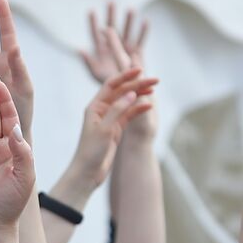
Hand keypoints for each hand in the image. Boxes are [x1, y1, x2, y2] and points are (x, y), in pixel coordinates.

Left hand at [69, 68, 157, 187]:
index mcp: (94, 107)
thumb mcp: (105, 129)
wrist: (88, 173)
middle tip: (155, 80)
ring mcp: (109, 119)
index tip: (140, 70)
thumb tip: (131, 93)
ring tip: (154, 89)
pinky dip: (138, 109)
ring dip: (140, 95)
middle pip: (122, 92)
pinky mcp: (115, 129)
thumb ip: (117, 110)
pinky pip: (129, 115)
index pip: (111, 85)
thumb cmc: (91, 151)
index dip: (125, 76)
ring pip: (127, 103)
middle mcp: (101, 110)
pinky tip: (149, 105)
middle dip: (137, 85)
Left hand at [79, 1, 149, 81]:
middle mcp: (113, 46)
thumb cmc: (107, 83)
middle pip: (112, 27)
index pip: (96, 34)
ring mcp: (125, 47)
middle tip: (111, 1)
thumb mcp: (95, 72)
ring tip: (130, 10)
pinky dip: (143, 31)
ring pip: (127, 31)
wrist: (123, 91)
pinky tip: (145, 21)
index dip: (93, 22)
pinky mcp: (137, 52)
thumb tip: (79, 49)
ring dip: (128, 21)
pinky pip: (141, 40)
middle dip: (111, 14)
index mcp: (101, 50)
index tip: (91, 11)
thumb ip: (88, 61)